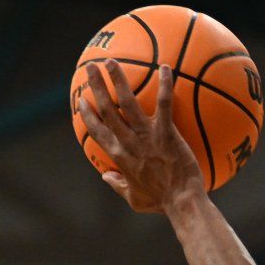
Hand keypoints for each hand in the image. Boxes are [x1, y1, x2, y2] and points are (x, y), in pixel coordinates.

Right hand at [73, 60, 205, 212]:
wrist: (182, 203)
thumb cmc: (161, 202)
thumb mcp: (134, 199)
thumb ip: (118, 185)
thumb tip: (105, 176)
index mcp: (118, 157)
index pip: (96, 131)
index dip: (87, 114)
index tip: (81, 100)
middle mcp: (128, 143)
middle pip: (106, 110)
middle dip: (96, 87)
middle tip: (90, 68)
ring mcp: (147, 137)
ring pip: (127, 102)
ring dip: (117, 79)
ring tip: (111, 61)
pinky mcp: (166, 134)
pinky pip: (164, 104)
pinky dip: (165, 84)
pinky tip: (166, 67)